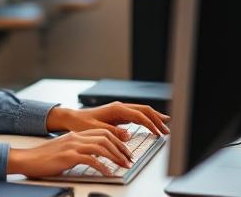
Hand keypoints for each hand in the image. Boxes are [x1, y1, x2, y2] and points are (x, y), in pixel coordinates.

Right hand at [7, 129, 132, 177]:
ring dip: (115, 157)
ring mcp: (72, 146)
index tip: (125, 152)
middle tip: (128, 160)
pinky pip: (90, 160)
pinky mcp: (68, 156)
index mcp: (76, 134)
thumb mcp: (66, 149)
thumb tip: (97, 156)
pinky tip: (108, 173)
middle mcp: (76, 137)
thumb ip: (80, 149)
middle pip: (105, 137)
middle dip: (120, 149)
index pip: (103, 132)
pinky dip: (102, 166)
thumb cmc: (45, 157)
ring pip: (101, 147)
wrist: (28, 159)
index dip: (117, 141)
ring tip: (123, 166)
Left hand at [46, 102, 169, 139]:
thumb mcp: (96, 130)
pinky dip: (146, 119)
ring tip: (165, 126)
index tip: (159, 133)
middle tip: (167, 130)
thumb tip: (128, 134)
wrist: (73, 118)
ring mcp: (120, 110)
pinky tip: (152, 124)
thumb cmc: (82, 124)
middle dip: (157, 119)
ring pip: (142, 111)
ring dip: (154, 118)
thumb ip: (112, 132)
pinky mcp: (118, 114)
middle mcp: (119, 107)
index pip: (139, 115)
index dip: (151, 124)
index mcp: (115, 108)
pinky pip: (136, 115)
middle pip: (144, 110)